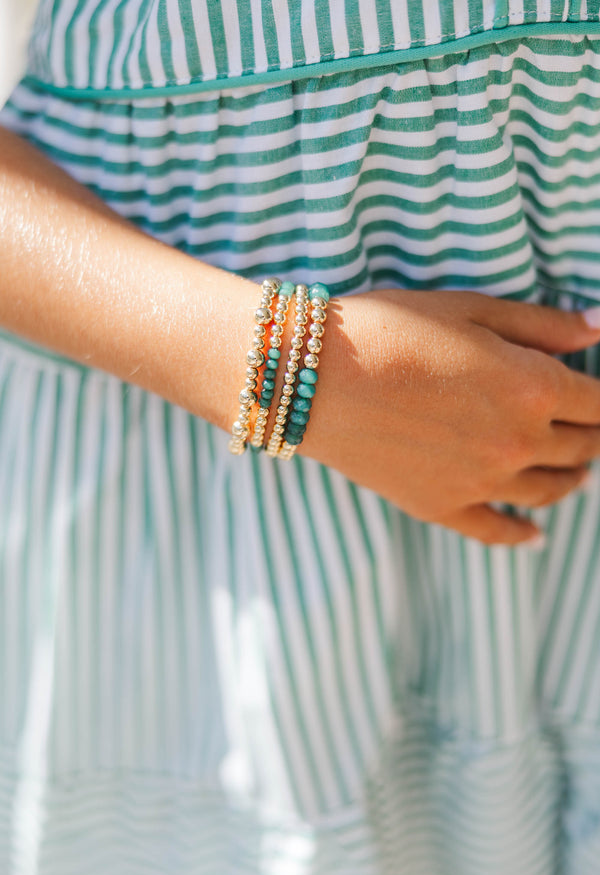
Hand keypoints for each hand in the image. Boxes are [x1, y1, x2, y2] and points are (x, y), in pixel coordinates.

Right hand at [302, 289, 599, 544]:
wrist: (312, 377)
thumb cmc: (390, 328)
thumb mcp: (470, 310)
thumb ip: (542, 324)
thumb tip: (599, 328)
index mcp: (532, 387)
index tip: (598, 397)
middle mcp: (517, 441)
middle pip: (583, 448)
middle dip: (592, 435)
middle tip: (588, 426)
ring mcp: (480, 481)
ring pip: (552, 490)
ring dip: (572, 478)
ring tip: (576, 471)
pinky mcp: (440, 506)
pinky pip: (496, 530)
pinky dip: (522, 535)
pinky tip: (535, 536)